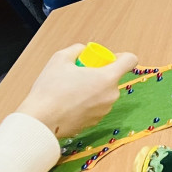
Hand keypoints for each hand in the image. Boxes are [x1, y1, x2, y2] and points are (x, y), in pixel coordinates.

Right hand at [16, 44, 137, 138]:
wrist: (40, 121)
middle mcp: (111, 95)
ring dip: (94, 89)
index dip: (121, 56)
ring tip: (71, 90)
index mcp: (108, 78)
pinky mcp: (95, 122)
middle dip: (100, 74)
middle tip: (81, 74)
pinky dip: (88, 103)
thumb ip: (76, 49)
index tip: (107, 59)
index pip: (130, 60)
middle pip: (113, 78)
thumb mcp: (60, 58)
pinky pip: (96, 107)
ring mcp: (104, 111)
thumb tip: (82, 50)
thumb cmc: (50, 89)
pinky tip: (70, 103)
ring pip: (104, 93)